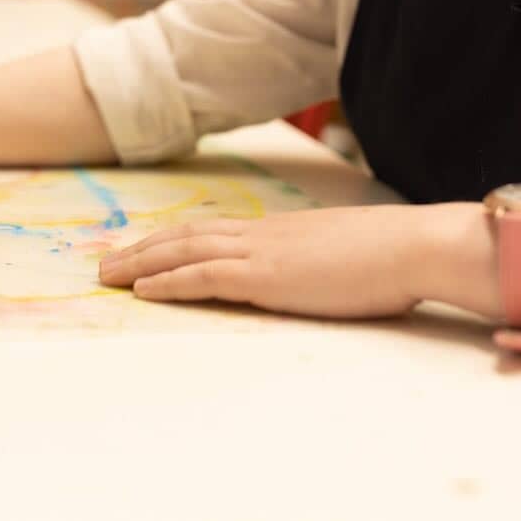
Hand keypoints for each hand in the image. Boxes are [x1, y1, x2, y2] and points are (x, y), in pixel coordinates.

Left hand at [98, 206, 442, 319]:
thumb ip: (320, 264)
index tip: (145, 247)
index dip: (175, 238)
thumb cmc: (394, 256)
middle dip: (143, 248)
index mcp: (280, 231)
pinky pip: (203, 276)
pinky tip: (143, 290)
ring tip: (108, 276)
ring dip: (141, 262)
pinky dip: (168, 281)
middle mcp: (262, 234)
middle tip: (106, 262)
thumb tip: (318, 277)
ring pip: (184, 251)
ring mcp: (261, 252)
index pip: (214, 230)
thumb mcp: (345, 256)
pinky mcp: (265, 276)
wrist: (414, 245)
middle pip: (187, 235)